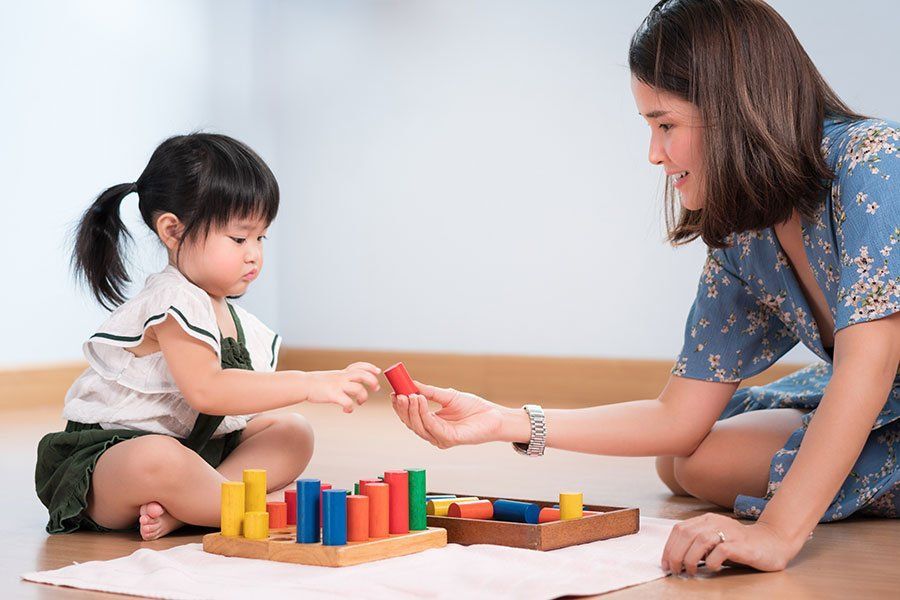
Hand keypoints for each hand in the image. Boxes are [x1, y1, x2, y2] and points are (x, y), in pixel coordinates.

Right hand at [303, 362, 380, 412]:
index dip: (370, 367)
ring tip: (360, 402)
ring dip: (363, 397)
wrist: (304, 384)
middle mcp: (342, 377)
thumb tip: (352, 384)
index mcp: (342, 373)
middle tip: (376, 388)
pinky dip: (350, 407)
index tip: (377, 371)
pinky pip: (347, 401)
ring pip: (358, 388)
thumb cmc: (317, 383)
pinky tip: (347, 410)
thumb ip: (343, 378)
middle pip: (363, 375)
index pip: (359, 366)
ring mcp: (338, 385)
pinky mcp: (333, 395)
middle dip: (373, 381)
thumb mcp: (332, 376)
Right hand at [392, 382, 505, 447]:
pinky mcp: (449, 439)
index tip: (393, 393)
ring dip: (412, 410)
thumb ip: (429, 392)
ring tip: (410, 395)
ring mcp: (440, 438)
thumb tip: (411, 383)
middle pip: (411, 423)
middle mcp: (433, 433)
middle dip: (403, 409)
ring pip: (418, 426)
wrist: (494, 415)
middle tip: (398, 394)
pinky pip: (432, 427)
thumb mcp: (447, 396)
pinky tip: (421, 400)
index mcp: (432, 424)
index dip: (400, 407)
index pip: (410, 417)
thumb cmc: (473, 407)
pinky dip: (424, 413)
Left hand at [662, 513, 801, 574]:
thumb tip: (676, 560)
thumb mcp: (715, 541)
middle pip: (686, 534)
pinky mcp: (741, 545)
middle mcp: (715, 522)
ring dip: (690, 558)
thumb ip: (698, 545)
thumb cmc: (741, 545)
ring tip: (690, 571)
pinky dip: (711, 561)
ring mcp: (728, 532)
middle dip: (675, 554)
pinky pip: (720, 551)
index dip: (669, 547)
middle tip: (675, 570)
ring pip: (699, 541)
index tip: (666, 563)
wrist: (773, 542)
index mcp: (706, 520)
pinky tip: (712, 568)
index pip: (679, 529)